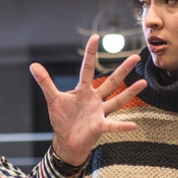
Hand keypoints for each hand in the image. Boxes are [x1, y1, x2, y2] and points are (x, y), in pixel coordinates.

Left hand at [30, 34, 147, 166]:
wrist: (66, 140)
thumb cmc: (62, 118)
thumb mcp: (53, 99)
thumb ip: (46, 82)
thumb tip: (33, 65)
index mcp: (83, 90)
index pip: (88, 68)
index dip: (91, 53)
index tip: (95, 37)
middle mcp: (95, 99)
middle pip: (111, 82)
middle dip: (123, 70)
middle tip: (136, 57)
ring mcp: (100, 112)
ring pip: (117, 100)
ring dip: (130, 92)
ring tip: (143, 83)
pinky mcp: (100, 126)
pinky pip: (113, 125)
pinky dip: (122, 126)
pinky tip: (133, 125)